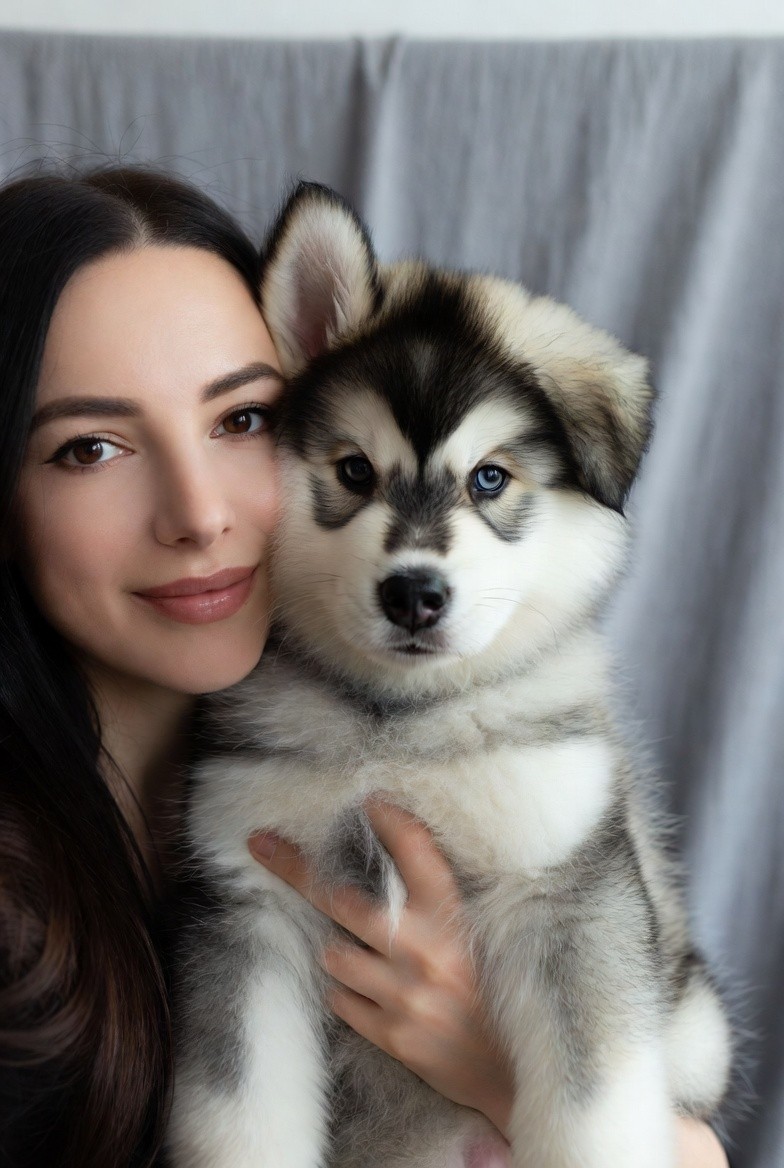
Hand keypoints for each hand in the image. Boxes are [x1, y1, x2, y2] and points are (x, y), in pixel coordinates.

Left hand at [249, 798, 514, 1131]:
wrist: (512, 1072)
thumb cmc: (494, 992)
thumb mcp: (477, 934)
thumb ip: (437, 903)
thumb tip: (391, 858)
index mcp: (453, 917)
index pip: (415, 851)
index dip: (389, 821)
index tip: (368, 801)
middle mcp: (426, 950)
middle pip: (340, 899)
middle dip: (296, 869)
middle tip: (262, 844)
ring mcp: (405, 994)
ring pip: (334, 953)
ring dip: (338, 950)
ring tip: (364, 957)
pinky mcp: (391, 1034)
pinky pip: (340, 1000)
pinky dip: (347, 992)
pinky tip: (372, 993)